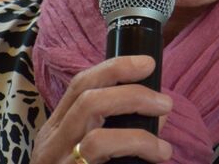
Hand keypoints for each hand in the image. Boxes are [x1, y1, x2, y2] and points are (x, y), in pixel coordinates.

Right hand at [30, 55, 172, 163]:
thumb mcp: (96, 151)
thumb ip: (125, 129)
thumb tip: (162, 111)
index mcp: (58, 128)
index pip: (80, 84)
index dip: (115, 67)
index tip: (147, 64)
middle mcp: (52, 142)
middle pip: (87, 97)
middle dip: (132, 91)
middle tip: (166, 102)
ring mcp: (58, 160)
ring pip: (91, 121)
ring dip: (136, 119)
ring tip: (165, 130)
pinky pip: (99, 149)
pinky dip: (136, 144)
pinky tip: (159, 154)